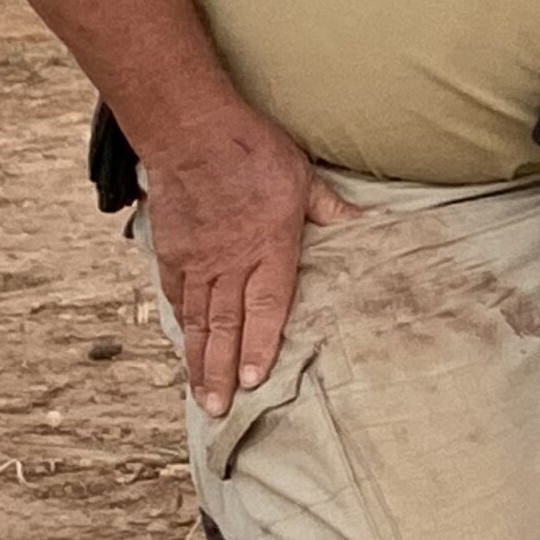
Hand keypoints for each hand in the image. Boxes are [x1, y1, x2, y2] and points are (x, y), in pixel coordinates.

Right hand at [136, 107, 361, 414]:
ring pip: (198, 320)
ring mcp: (197, 259)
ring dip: (199, 360)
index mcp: (267, 249)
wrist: (189, 129)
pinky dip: (183, 323)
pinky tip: (187, 343)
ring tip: (201, 394)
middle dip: (222, 372)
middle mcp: (229, 263)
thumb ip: (331, 210)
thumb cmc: (251, 151)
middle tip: (218, 409)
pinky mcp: (172, 251)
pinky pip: (178, 295)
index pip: (265, 308)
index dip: (260, 347)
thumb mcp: (303, 178)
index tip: (255, 381)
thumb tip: (367, 225)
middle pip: (225, 327)